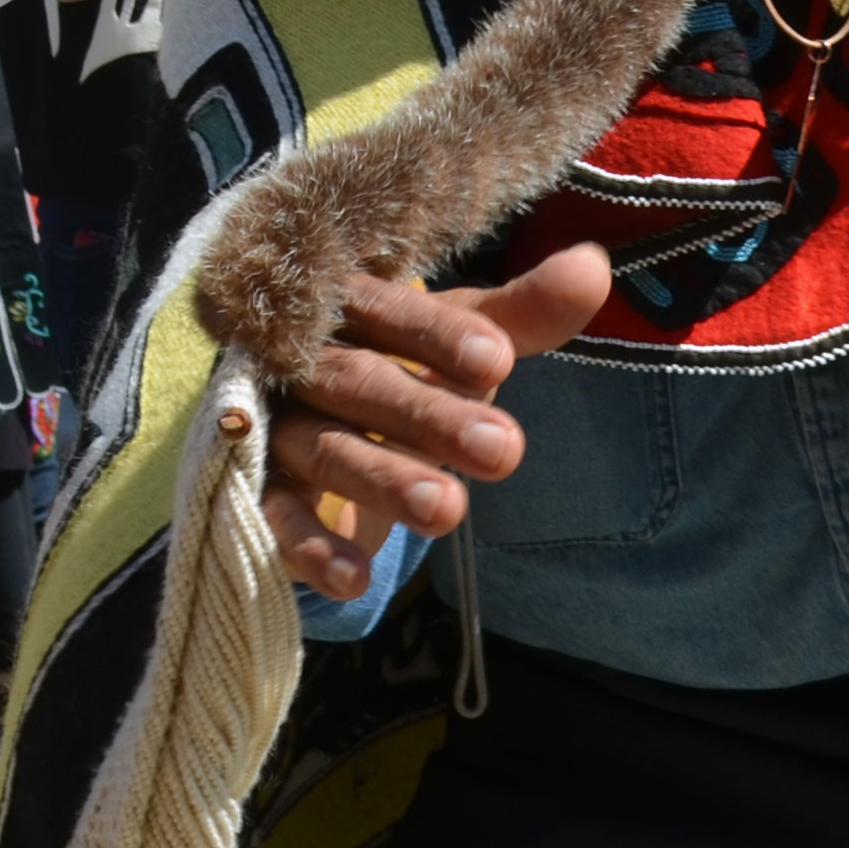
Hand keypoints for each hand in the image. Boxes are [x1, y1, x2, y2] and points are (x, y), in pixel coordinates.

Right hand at [260, 242, 617, 596]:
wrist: (296, 410)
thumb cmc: (396, 363)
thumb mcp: (457, 340)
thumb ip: (519, 313)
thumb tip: (594, 267)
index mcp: (348, 305)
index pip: (391, 312)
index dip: (439, 336)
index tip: (498, 361)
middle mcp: (302, 361)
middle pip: (359, 383)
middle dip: (428, 417)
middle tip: (505, 451)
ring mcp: (272, 425)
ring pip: (322, 449)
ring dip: (381, 479)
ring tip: (448, 511)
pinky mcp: (254, 487)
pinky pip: (276, 518)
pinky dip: (311, 550)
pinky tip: (357, 580)